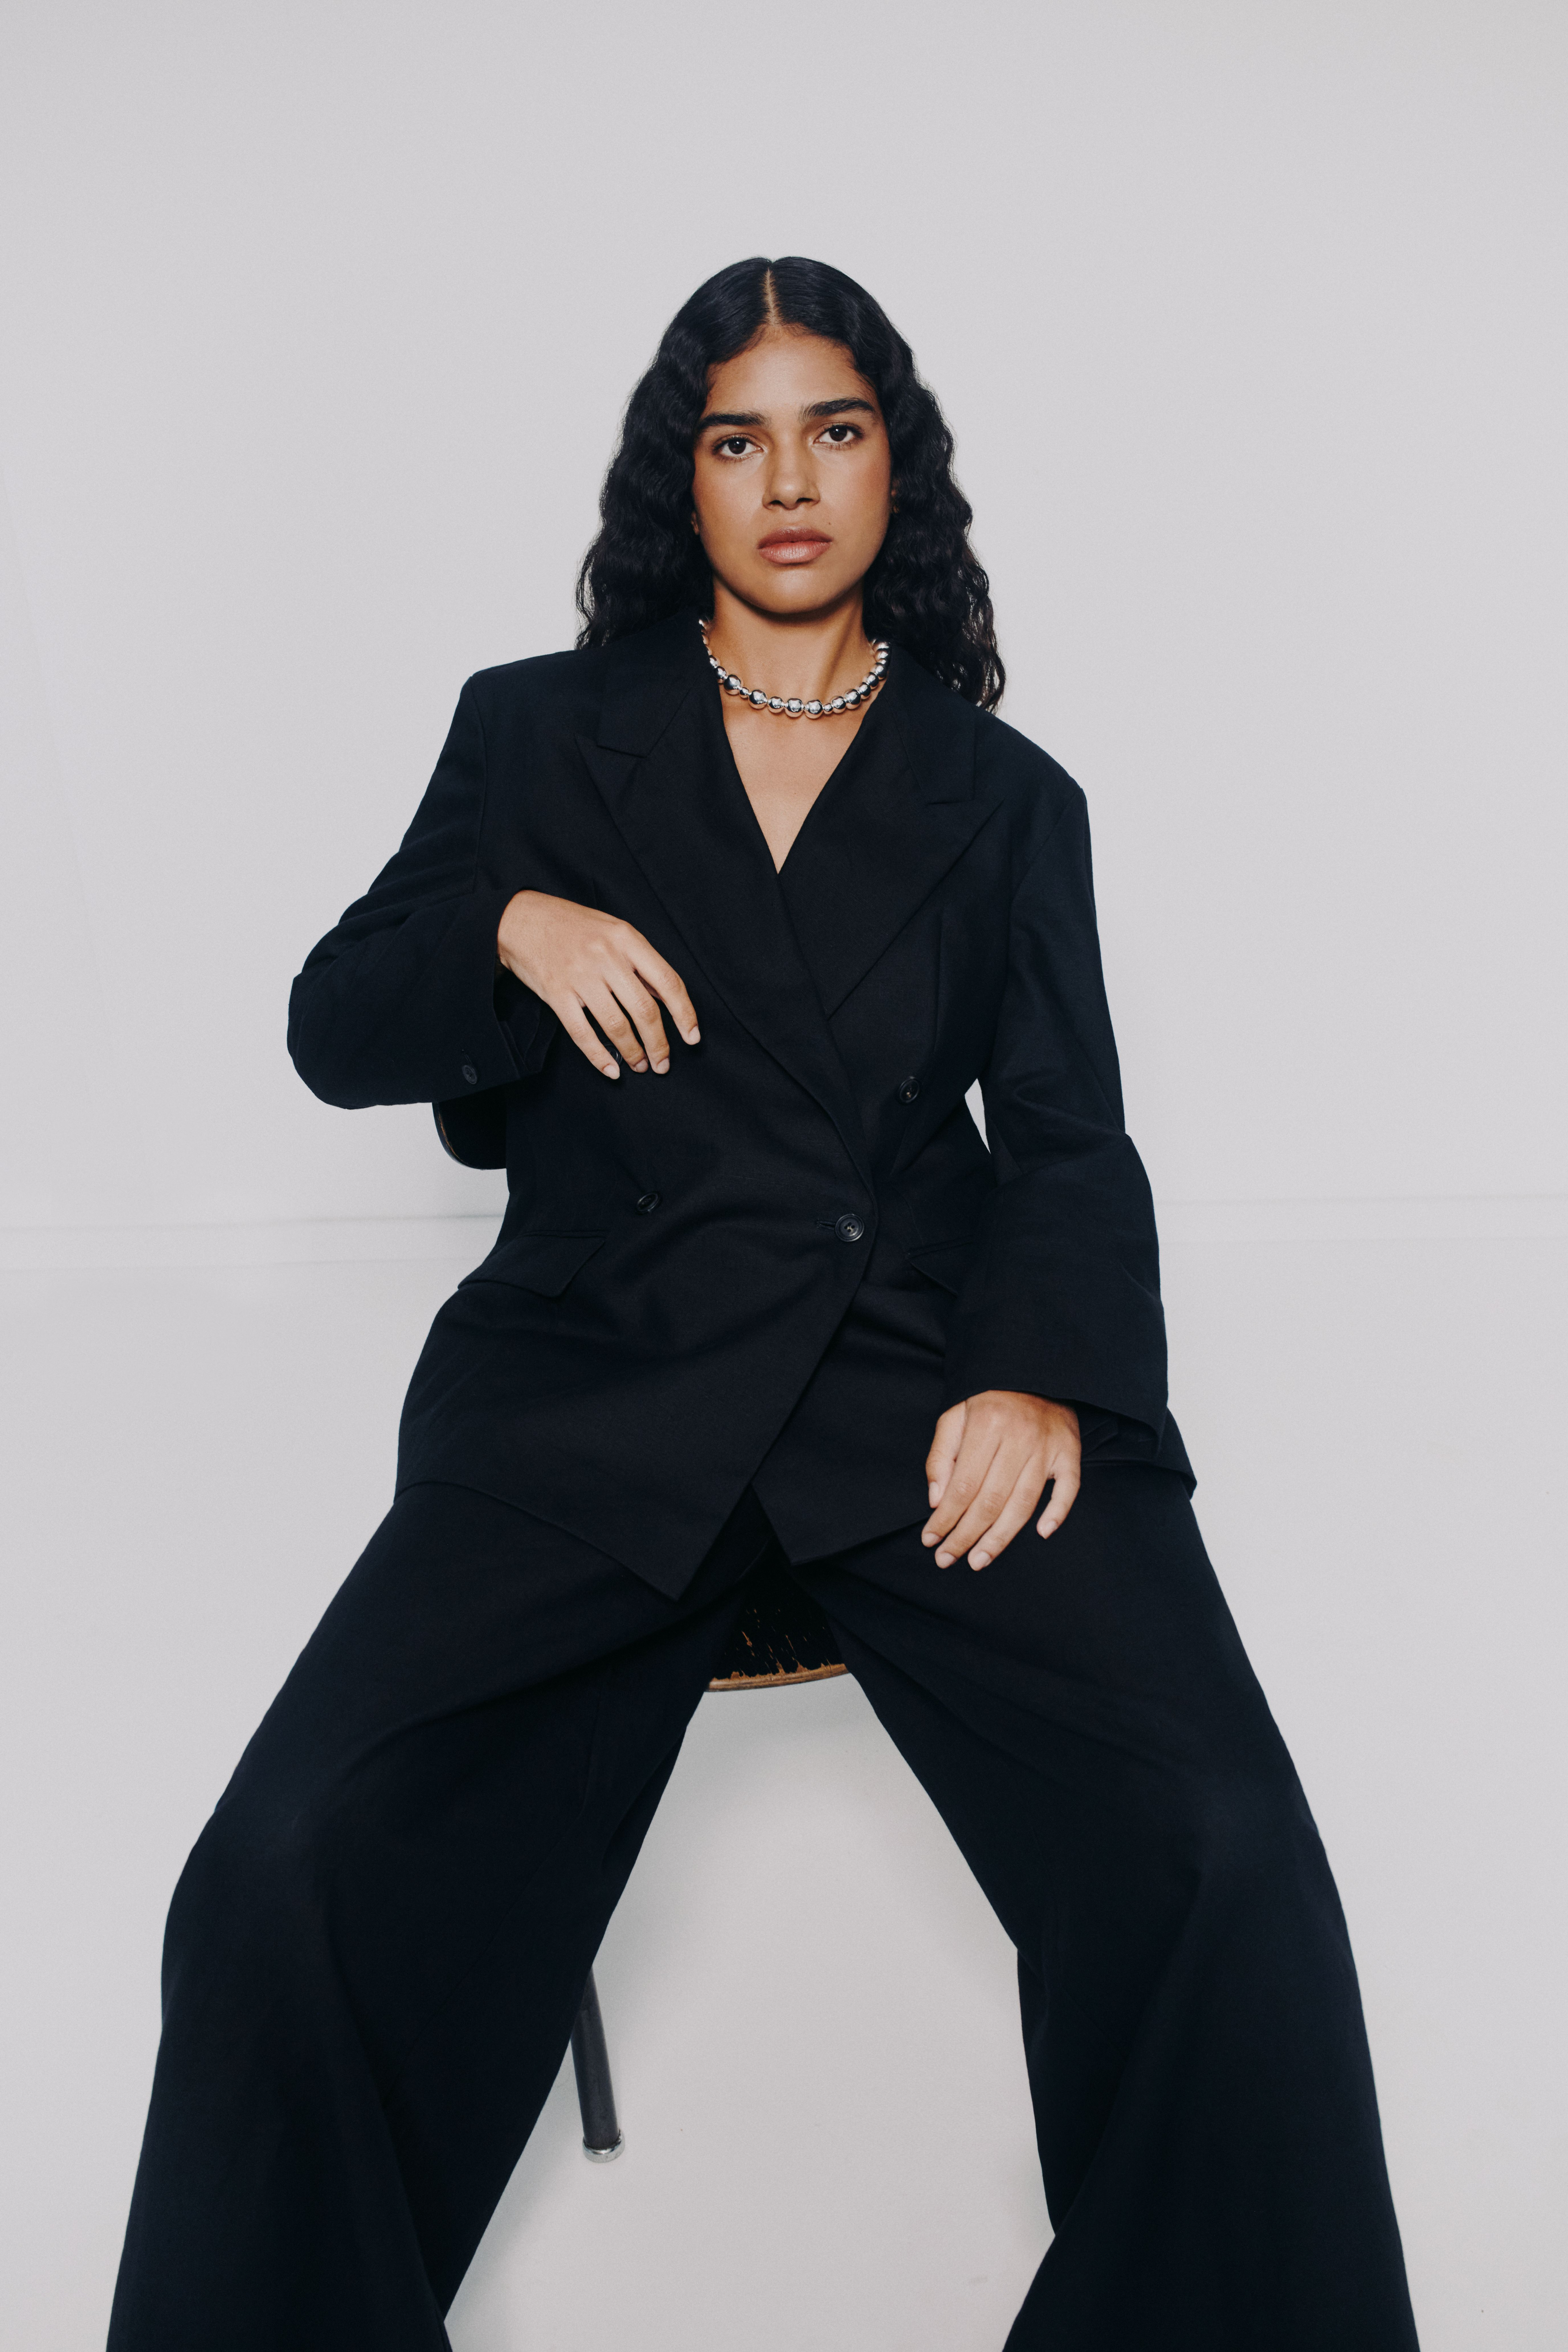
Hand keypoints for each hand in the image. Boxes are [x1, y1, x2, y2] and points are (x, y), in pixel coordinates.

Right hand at [497, 891, 699, 1078]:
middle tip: (663, 1063)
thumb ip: (639, 961)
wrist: (522, 918)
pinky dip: (599, 1056)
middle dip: (658, 1043)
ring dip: (633, 1052)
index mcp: (627, 939)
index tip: (692, 1038)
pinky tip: (611, 1069)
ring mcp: (580, 976)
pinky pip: (582, 1033)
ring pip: (616, 1025)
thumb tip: (666, 997)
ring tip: (640, 1066)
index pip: (668, 982)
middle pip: (645, 1010)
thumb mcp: (613, 930)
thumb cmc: (573, 925)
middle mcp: (607, 957)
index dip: (685, 1014)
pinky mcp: (556, 993)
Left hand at [922, 1391, 1081, 1568]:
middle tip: (948, 1559)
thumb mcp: (954, 1416)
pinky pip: (1069, 1489)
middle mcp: (1019, 1437)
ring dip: (1000, 1538)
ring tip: (979, 1560)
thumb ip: (940, 1457)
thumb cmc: (988, 1400)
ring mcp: (1047, 1447)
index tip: (930, 1540)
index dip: (945, 1518)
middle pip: (991, 1501)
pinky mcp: (1069, 1452)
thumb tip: (937, 1502)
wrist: (1034, 1372)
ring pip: (1023, 1503)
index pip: (963, 1486)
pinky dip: (1057, 1513)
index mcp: (986, 1425)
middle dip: (966, 1536)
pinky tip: (1042, 1534)